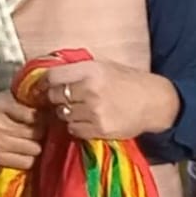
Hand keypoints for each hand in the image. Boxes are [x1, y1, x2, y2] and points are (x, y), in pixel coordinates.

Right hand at [0, 92, 43, 168]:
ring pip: (35, 149)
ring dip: (37, 145)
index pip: (35, 115)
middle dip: (42, 131)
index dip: (44, 117)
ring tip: (31, 139)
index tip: (44, 116)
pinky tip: (24, 150)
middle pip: (37, 133)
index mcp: (0, 105)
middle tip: (39, 129)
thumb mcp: (4, 97)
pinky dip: (29, 157)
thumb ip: (25, 100)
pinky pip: (27, 163)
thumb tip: (54, 107)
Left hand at [41, 61, 178, 140]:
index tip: (42, 87)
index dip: (43, 82)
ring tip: (80, 109)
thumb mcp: (103, 66)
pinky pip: (73, 130)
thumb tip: (51, 74)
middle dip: (55, 98)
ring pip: (63, 114)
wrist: (153, 102)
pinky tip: (88, 120)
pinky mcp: (99, 129)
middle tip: (62, 99)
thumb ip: (79, 70)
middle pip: (55, 96)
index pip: (53, 76)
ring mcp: (94, 111)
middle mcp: (90, 90)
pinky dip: (76, 126)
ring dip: (66, 113)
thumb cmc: (128, 82)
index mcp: (90, 70)